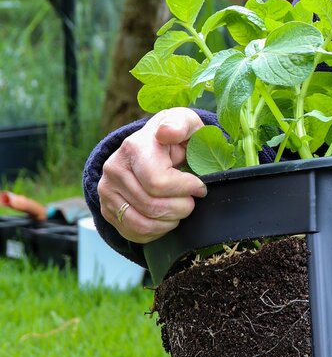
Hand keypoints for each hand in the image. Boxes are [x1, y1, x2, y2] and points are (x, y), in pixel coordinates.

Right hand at [97, 107, 207, 244]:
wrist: (149, 148)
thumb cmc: (174, 138)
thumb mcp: (184, 123)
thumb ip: (181, 124)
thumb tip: (168, 132)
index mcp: (133, 148)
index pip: (158, 183)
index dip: (185, 189)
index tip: (199, 186)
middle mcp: (114, 169)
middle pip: (151, 206)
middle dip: (181, 208)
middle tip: (191, 201)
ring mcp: (107, 190)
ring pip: (142, 223)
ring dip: (169, 221)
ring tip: (180, 210)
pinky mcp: (106, 208)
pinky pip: (133, 232)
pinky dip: (156, 231)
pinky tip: (166, 219)